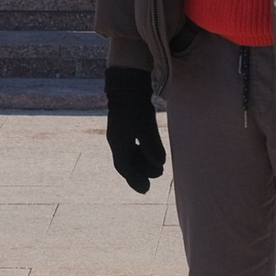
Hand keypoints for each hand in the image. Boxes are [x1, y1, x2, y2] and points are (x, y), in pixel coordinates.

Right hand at [103, 66, 165, 193]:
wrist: (127, 86)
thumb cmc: (136, 106)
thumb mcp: (146, 127)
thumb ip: (152, 146)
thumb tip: (160, 165)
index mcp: (119, 142)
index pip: (125, 167)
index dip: (135, 180)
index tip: (145, 190)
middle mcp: (116, 140)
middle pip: (125, 163)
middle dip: (137, 175)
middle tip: (150, 184)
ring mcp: (119, 133)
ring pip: (127, 155)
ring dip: (139, 165)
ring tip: (153, 169)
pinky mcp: (124, 126)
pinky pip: (129, 147)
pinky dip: (138, 154)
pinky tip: (147, 154)